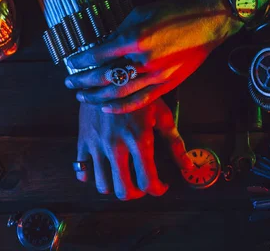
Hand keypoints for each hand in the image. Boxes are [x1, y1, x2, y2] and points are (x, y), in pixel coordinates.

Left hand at [65, 0, 242, 112]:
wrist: (208, 21)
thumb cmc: (173, 12)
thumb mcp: (141, 13)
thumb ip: (120, 32)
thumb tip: (101, 48)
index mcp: (135, 38)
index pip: (98, 55)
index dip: (81, 62)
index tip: (70, 64)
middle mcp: (144, 59)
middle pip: (105, 77)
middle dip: (83, 81)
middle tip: (69, 82)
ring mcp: (157, 75)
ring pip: (119, 92)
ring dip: (96, 96)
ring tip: (82, 96)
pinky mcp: (167, 85)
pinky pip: (140, 101)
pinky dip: (121, 107)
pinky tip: (106, 107)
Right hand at [75, 98, 192, 200]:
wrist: (106, 74)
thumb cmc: (138, 92)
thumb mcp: (160, 113)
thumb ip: (174, 142)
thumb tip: (187, 165)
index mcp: (139, 139)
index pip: (148, 181)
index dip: (158, 189)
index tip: (161, 185)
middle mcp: (116, 146)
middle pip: (124, 190)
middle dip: (136, 194)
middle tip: (142, 185)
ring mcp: (97, 145)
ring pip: (103, 185)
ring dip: (115, 186)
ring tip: (124, 176)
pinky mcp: (83, 141)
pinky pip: (82, 170)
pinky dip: (91, 175)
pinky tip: (103, 167)